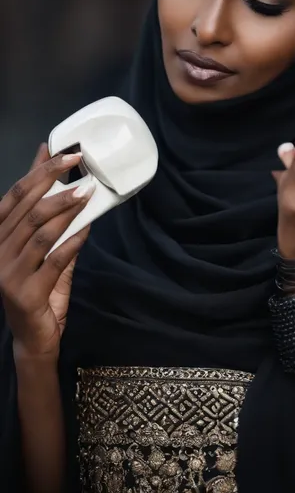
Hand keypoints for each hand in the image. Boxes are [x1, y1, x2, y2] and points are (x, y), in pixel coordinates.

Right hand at [0, 144, 93, 360]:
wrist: (34, 337)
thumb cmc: (38, 286)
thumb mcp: (40, 247)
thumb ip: (47, 213)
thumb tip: (58, 173)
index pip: (16, 196)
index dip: (40, 172)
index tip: (67, 155)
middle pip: (28, 211)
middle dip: (57, 189)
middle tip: (85, 177)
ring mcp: (8, 273)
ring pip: (40, 233)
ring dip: (67, 212)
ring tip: (88, 196)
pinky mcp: (25, 293)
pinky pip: (54, 261)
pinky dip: (73, 242)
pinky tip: (88, 229)